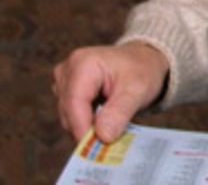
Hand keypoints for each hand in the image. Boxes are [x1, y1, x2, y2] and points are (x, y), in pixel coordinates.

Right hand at [52, 42, 169, 142]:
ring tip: (112, 119)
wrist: (143, 60)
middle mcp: (68, 69)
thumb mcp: (138, 90)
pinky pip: (70, 113)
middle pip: (69, 111)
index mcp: (84, 63)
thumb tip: (102, 137)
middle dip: (88, 127)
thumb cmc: (142, 70)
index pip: (74, 103)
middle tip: (112, 136)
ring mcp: (63, 78)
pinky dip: (86, 120)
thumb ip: (120, 112)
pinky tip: (103, 115)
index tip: (96, 147)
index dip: (83, 128)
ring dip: (87, 124)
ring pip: (67, 115)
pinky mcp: (64, 88)